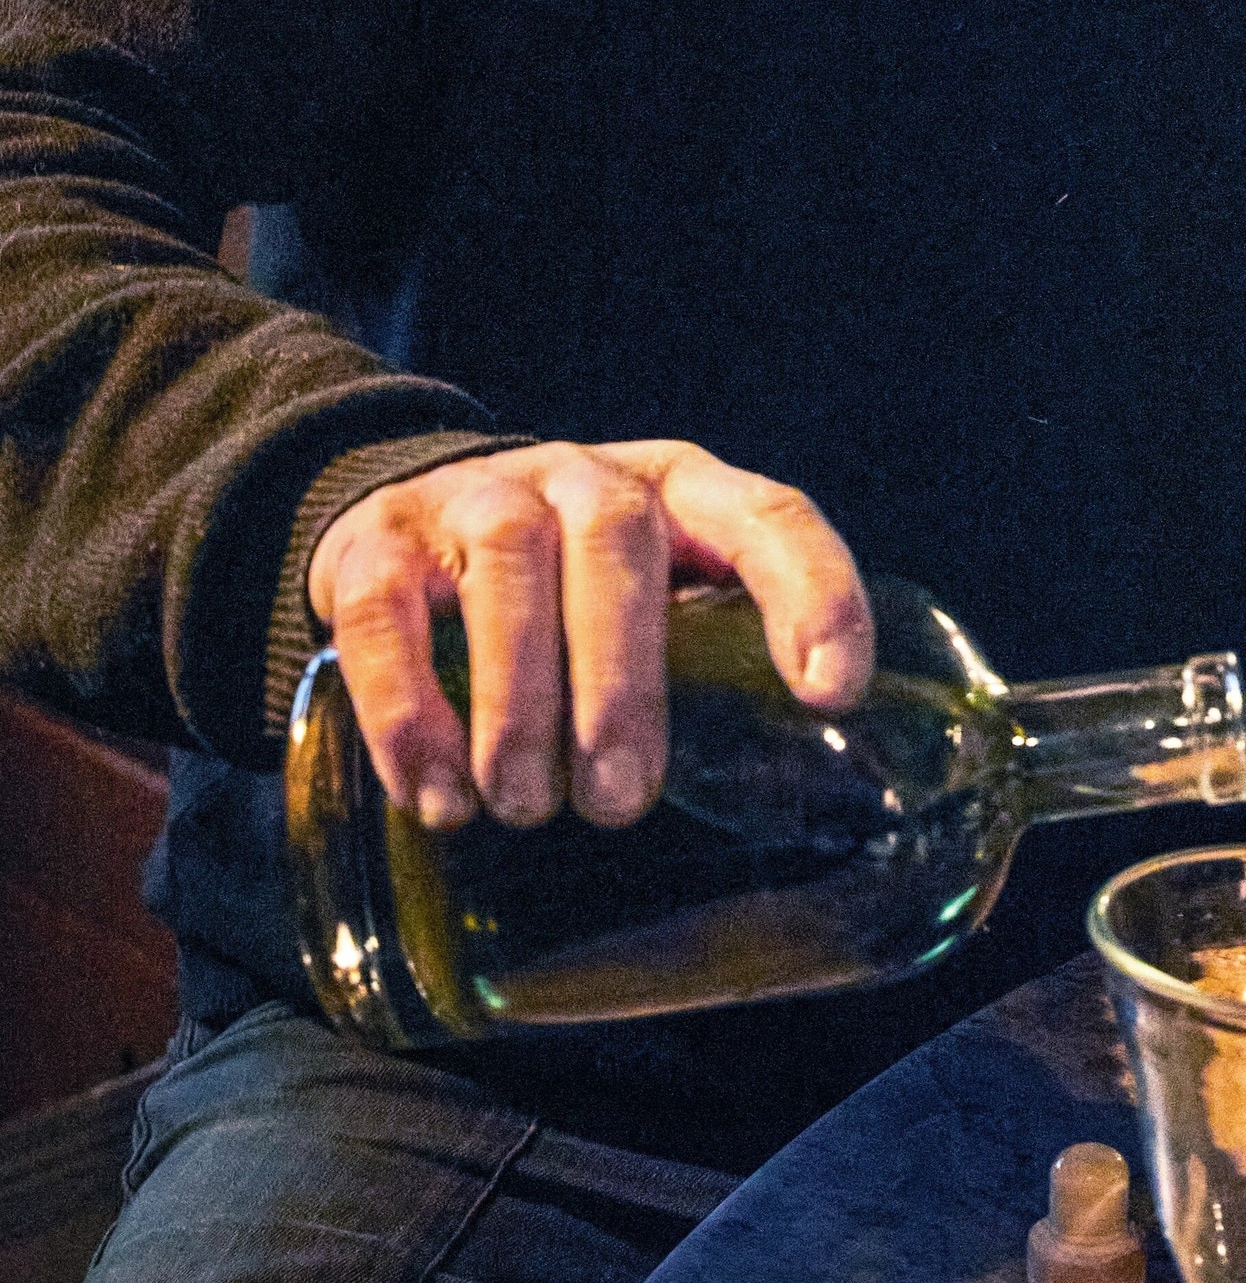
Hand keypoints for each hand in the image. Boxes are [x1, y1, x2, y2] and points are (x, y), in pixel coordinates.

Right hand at [306, 440, 872, 833]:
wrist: (407, 521)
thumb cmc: (565, 588)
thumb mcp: (648, 596)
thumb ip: (702, 657)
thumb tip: (773, 793)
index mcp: (679, 490)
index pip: (767, 516)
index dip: (812, 592)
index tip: (830, 692)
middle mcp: (583, 477)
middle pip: (617, 541)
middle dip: (623, 681)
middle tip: (619, 801)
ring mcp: (477, 497)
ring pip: (509, 564)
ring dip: (519, 701)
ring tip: (527, 805)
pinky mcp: (378, 543)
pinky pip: (392, 615)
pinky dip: (410, 712)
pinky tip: (437, 795)